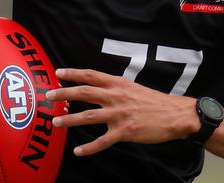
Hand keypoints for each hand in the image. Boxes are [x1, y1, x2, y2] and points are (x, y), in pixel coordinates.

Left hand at [46, 68, 198, 156]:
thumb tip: (95, 88)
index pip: (91, 75)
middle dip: (64, 93)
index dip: (73, 73)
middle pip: (85, 92)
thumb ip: (114, 87)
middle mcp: (116, 96)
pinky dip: (89, 147)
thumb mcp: (132, 87)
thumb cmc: (153, 101)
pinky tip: (78, 151)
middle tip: (48, 95)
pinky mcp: (125, 132)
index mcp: (118, 83)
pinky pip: (102, 141)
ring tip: (55, 122)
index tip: (57, 73)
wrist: (174, 115)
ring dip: (70, 119)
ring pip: (89, 116)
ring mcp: (120, 114)